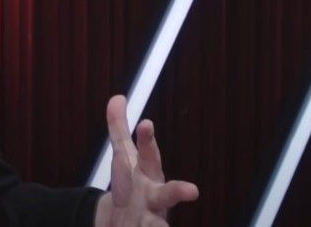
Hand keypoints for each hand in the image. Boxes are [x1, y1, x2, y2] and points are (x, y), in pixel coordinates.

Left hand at [95, 95, 198, 225]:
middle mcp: (155, 197)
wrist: (127, 219)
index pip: (147, 154)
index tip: (146, 123)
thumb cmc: (131, 183)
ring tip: (152, 225)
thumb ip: (120, 129)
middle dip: (178, 191)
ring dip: (155, 225)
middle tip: (192, 191)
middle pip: (167, 194)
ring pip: (156, 224)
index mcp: (148, 174)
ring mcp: (149, 219)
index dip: (146, 139)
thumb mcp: (123, 156)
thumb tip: (118, 97)